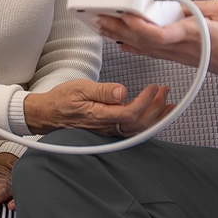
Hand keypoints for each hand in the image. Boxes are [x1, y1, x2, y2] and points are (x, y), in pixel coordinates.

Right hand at [23, 79, 173, 136]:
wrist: (49, 113)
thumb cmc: (63, 99)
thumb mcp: (80, 88)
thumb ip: (102, 91)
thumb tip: (121, 92)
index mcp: (100, 116)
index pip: (130, 114)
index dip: (146, 102)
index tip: (153, 87)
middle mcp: (107, 127)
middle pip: (139, 124)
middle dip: (156, 108)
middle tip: (165, 91)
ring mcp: (109, 130)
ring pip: (138, 130)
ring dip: (155, 116)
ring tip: (168, 103)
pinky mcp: (110, 129)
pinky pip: (133, 129)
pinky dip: (147, 121)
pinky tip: (155, 113)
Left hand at [97, 0, 217, 86]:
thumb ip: (197, 5)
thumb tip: (176, 1)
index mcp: (191, 34)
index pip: (160, 34)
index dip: (140, 27)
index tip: (126, 15)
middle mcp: (180, 47)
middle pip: (142, 40)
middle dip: (118, 27)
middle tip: (99, 15)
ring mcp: (177, 54)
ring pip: (142, 46)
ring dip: (120, 35)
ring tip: (101, 24)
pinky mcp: (177, 56)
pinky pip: (150, 51)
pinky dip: (132, 45)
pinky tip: (120, 42)